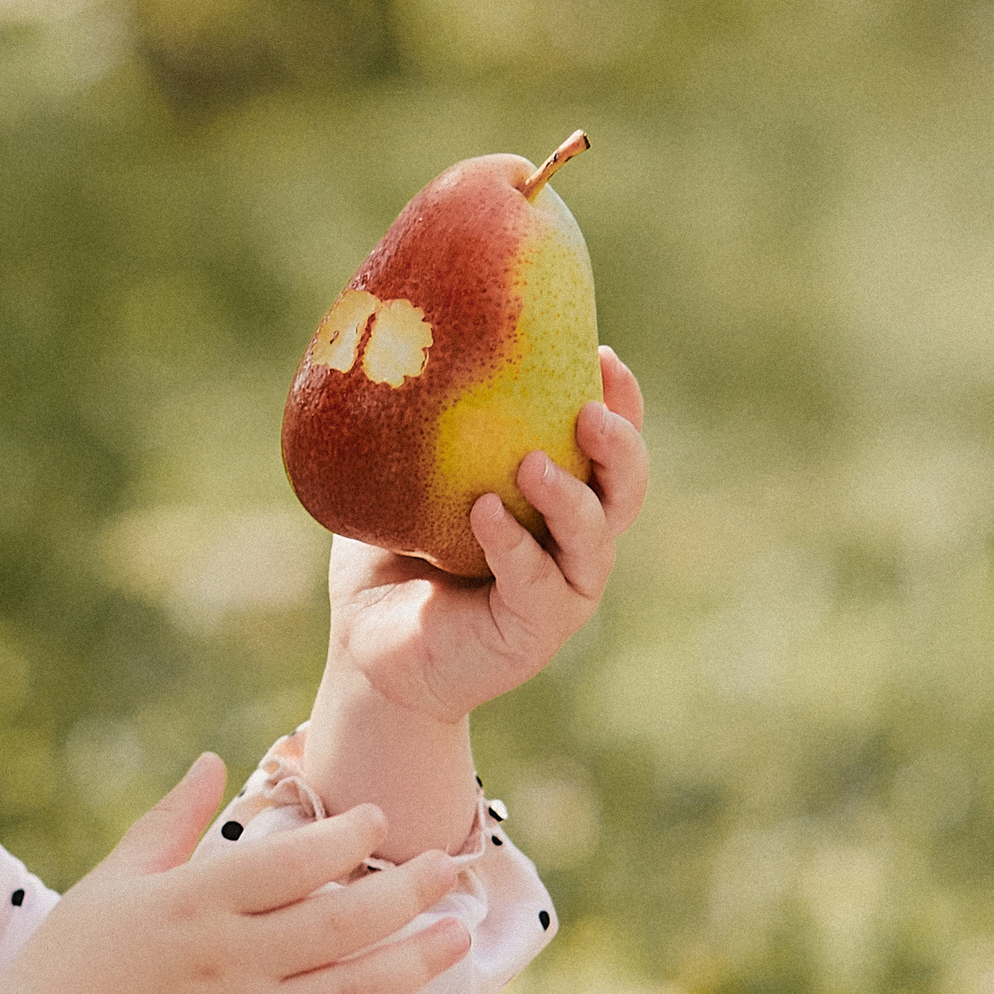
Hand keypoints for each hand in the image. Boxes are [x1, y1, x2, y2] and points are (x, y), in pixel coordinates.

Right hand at [0, 754, 471, 993]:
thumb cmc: (63, 970)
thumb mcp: (111, 883)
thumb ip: (168, 823)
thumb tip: (211, 760)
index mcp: (192, 903)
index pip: (292, 859)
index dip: (346, 836)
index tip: (378, 822)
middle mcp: (225, 962)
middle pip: (340, 920)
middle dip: (405, 891)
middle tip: (447, 869)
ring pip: (350, 992)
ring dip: (414, 965)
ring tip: (457, 938)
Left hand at [321, 347, 648, 727]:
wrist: (368, 649)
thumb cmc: (388, 559)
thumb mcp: (400, 484)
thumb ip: (411, 430)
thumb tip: (387, 344)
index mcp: (554, 500)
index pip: (605, 446)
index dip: (621, 402)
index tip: (602, 355)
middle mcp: (571, 544)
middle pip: (625, 489)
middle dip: (620, 445)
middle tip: (589, 410)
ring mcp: (559, 591)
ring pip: (595, 539)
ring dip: (572, 498)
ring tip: (534, 463)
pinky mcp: (533, 631)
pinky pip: (536, 584)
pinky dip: (515, 546)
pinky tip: (486, 514)